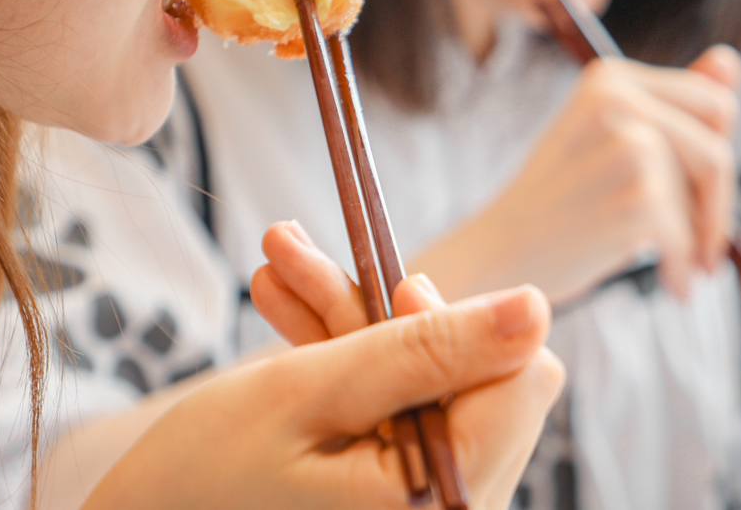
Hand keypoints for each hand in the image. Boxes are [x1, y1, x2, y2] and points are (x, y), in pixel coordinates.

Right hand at [86, 259, 562, 509]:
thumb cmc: (205, 477)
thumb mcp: (313, 394)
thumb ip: (426, 351)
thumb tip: (535, 307)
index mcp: (445, 503)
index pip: (521, 379)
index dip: (460, 320)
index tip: (389, 287)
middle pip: (465, 375)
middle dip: (380, 310)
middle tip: (297, 254)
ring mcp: (419, 503)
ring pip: (419, 381)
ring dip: (346, 321)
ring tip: (275, 263)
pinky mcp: (390, 491)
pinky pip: (389, 408)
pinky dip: (339, 359)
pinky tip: (284, 306)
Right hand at [414, 45, 740, 302]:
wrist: (498, 250)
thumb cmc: (553, 202)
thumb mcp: (608, 140)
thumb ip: (669, 104)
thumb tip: (730, 60)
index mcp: (610, 78)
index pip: (713, 104)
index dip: (714, 157)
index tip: (699, 198)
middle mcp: (618, 100)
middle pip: (718, 149)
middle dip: (716, 203)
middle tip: (702, 245)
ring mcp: (627, 144)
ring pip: (706, 195)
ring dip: (698, 239)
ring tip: (676, 266)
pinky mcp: (636, 194)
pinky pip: (688, 234)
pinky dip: (682, 267)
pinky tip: (669, 283)